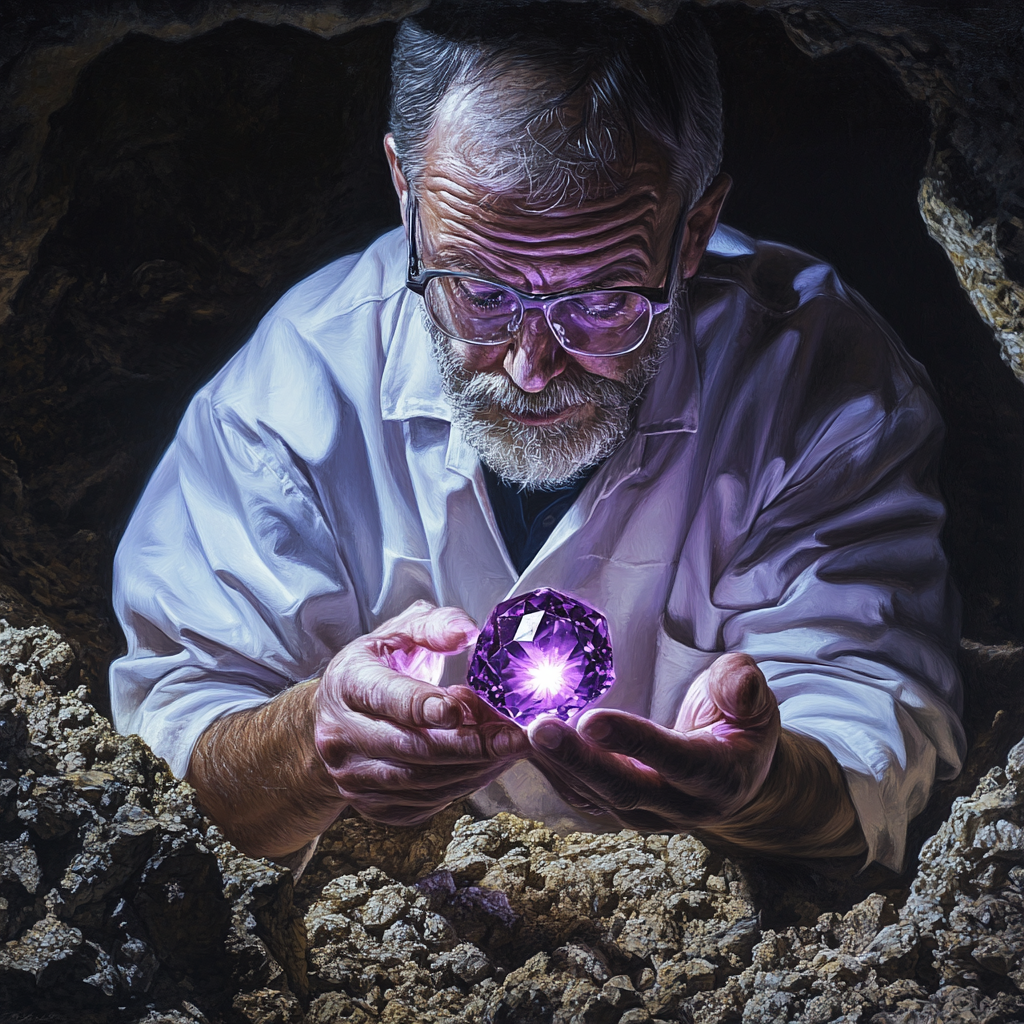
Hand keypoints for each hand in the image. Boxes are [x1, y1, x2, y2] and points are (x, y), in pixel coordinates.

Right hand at [314, 600, 529, 824]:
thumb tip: (466, 632)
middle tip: (514, 737)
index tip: (462, 709)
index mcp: (349, 683)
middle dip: (471, 745)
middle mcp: (342, 734)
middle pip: (412, 748)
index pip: (388, 698)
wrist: (334, 716)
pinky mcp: (369, 804)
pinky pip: (422, 803)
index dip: (425, 706)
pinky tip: (484, 766)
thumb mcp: (400, 632)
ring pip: (421, 781)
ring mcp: (352, 775)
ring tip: (506, 748)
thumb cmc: (376, 668)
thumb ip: (435, 626)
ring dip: (473, 768)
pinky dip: (461, 786)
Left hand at [526, 653, 780, 831]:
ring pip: (595, 796)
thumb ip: (743, 688)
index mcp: (716, 776)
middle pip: (624, 788)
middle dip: (579, 760)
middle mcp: (680, 806)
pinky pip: (580, 795)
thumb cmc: (741, 728)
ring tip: (522, 731)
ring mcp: (646, 816)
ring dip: (556, 765)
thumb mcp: (757, 704)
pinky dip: (551, 771)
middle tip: (540, 729)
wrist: (736, 779)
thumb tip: (741, 680)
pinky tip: (523, 743)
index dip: (633, 741)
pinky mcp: (620, 812)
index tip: (592, 719)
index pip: (673, 759)